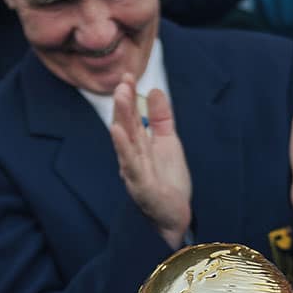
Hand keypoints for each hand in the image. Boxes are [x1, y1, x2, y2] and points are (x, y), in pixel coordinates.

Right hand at [110, 76, 192, 246]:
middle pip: (126, 127)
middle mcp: (132, 157)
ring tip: (120, 98)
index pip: (132, 117)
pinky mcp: (141, 187)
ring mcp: (134, 172)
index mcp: (138, 146)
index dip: (129, 97)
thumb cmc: (168, 182)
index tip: (127, 75)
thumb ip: (162, 118)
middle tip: (122, 82)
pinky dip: (124, 149)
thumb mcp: (168, 143)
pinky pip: (131, 166)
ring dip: (122, 119)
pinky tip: (118, 133)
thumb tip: (155, 90)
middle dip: (124, 104)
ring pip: (126, 142)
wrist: (175, 216)